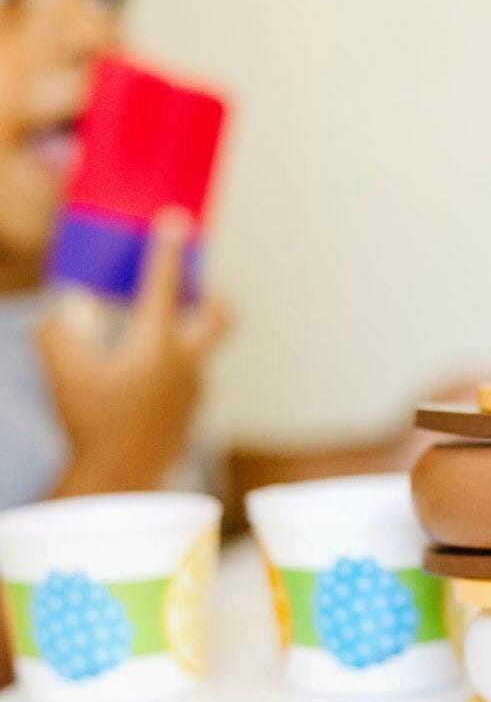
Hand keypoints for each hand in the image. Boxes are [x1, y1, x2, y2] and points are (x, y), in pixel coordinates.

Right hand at [38, 208, 229, 496]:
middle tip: (187, 289)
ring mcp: (196, 389)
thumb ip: (60, 330)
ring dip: (184, 334)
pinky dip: (173, 366)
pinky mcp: (192, 411)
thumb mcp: (63, 372)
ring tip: (144, 340)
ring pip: (202, 349)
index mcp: (157, 344)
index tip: (178, 222)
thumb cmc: (91, 424)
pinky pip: (190, 377)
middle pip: (220, 315)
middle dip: (208, 295)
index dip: (169, 249)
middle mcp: (187, 362)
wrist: (120, 479)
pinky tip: (141, 379)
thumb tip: (71, 306)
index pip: (164, 284)